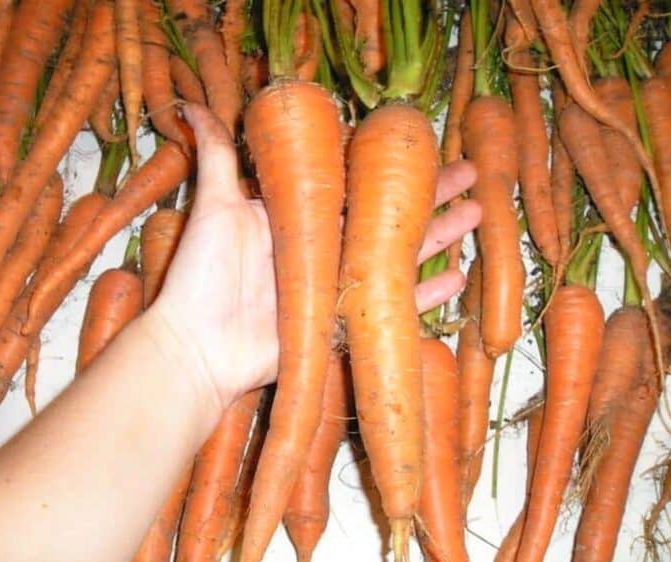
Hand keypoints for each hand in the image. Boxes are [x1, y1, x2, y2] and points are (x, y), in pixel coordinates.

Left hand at [152, 104, 480, 407]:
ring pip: (399, 255)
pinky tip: (457, 278)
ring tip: (478, 214)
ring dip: (439, 235)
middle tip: (471, 173)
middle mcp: (325, 250)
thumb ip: (218, 156)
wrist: (199, 345)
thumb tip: (193, 107)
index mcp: (301, 217)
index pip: (356, 183)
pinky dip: (425, 295)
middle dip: (430, 194)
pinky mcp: (346, 326)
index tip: (423, 143)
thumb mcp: (214, 206)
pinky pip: (393, 307)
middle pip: (387, 215)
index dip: (390, 164)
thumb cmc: (205, 274)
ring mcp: (338, 288)